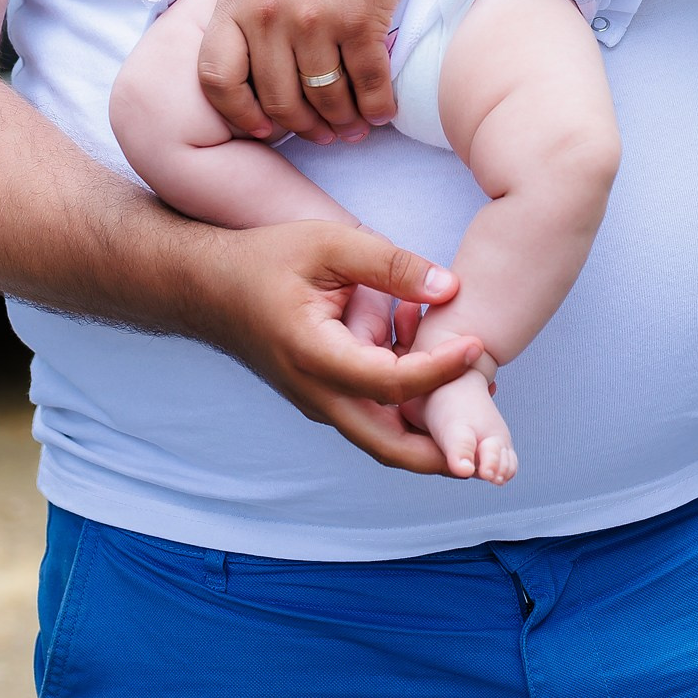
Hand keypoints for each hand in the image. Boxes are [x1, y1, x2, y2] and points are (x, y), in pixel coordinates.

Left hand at [168, 0, 411, 141]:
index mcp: (237, 0)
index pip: (218, 79)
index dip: (236, 113)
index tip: (257, 125)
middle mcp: (273, 19)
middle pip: (277, 100)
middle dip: (296, 126)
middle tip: (314, 132)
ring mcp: (319, 23)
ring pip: (324, 98)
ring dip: (338, 122)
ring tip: (348, 127)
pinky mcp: (363, 20)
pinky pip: (369, 81)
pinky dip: (376, 106)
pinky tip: (380, 113)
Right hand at [195, 220, 482, 473]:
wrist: (207, 288)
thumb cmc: (265, 260)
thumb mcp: (328, 244)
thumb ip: (389, 264)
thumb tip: (450, 287)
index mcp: (315, 357)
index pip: (391, 383)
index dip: (439, 370)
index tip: (476, 346)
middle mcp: (317, 394)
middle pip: (389, 445)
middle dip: (442, 452)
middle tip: (490, 450)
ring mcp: (319, 403)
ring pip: (381, 438)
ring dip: (427, 429)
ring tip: (474, 395)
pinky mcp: (324, 398)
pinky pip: (371, 417)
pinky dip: (408, 409)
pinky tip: (437, 370)